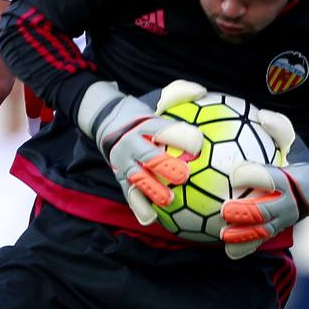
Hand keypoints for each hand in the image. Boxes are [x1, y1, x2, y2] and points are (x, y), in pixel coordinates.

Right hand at [77, 80, 205, 224]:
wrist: (106, 122)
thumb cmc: (143, 114)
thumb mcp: (158, 99)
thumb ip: (180, 92)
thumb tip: (201, 90)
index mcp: (145, 125)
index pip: (162, 129)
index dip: (179, 135)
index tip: (198, 143)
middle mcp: (133, 144)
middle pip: (149, 156)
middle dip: (165, 166)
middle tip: (184, 175)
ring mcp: (125, 163)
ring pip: (137, 178)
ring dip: (152, 190)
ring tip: (168, 201)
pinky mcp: (120, 178)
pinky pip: (129, 195)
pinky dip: (139, 207)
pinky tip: (151, 218)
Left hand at [220, 110, 308, 258]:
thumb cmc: (301, 159)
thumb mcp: (295, 141)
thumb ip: (279, 128)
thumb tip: (262, 114)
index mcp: (290, 180)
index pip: (272, 179)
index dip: (254, 177)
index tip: (235, 174)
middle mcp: (288, 203)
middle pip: (266, 211)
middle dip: (246, 212)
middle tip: (225, 210)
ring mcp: (283, 220)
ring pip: (263, 231)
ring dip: (243, 235)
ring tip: (223, 235)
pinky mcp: (278, 230)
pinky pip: (261, 242)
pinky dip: (245, 248)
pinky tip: (227, 251)